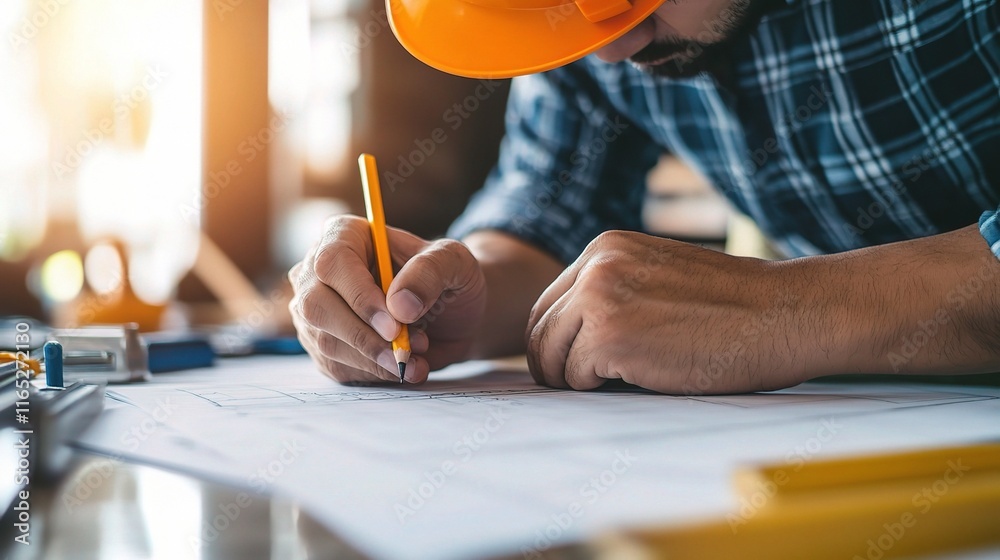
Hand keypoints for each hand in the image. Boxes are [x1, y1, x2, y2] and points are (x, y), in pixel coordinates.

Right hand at [289, 215, 486, 383]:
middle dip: (364, 336)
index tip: (394, 326)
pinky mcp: (324, 344)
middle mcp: (320, 270)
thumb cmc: (449, 277)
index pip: (333, 262)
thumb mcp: (454, 262)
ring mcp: (317, 309)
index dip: (359, 296)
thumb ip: (429, 273)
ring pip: (326, 342)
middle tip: (404, 352)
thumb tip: (399, 306)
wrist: (455, 313)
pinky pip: (338, 367)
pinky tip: (402, 366)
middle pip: (317, 305)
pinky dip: (374, 373)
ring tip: (416, 355)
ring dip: (375, 358)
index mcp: (347, 235)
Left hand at [525, 231, 808, 393]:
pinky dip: (602, 389)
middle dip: (557, 364)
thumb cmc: (736, 307)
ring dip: (579, 378)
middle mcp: (595, 265)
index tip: (576, 365)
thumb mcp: (659, 277)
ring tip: (626, 379)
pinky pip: (577, 378)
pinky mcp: (609, 336)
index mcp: (605, 247)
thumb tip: (569, 337)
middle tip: (590, 385)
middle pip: (540, 330)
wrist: (786, 314)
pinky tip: (644, 378)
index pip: (549, 303)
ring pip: (551, 357)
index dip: (558, 342)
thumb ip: (614, 291)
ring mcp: (599, 298)